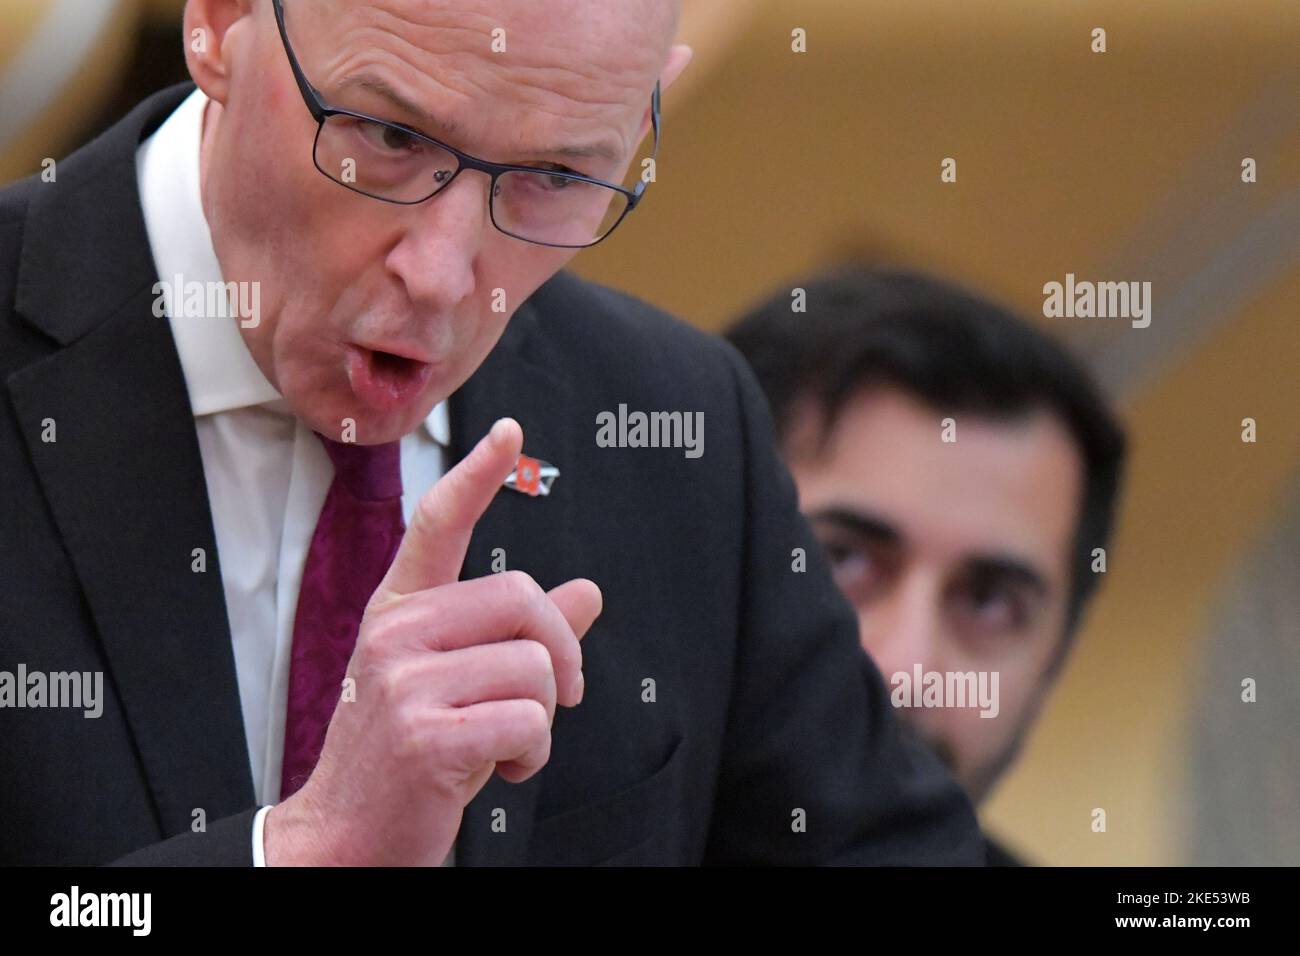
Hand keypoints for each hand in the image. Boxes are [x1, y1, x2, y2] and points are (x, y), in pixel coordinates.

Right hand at [264, 418, 602, 865]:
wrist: (345, 839)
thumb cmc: (409, 757)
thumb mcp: (459, 684)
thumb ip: (517, 636)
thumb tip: (587, 592)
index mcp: (399, 614)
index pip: (436, 525)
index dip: (477, 476)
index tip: (509, 432)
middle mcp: (395, 635)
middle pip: (523, 599)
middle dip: (561, 654)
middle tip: (561, 697)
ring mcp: (404, 684)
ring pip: (535, 667)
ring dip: (544, 718)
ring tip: (505, 745)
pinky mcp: (424, 737)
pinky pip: (530, 722)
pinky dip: (533, 755)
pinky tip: (500, 771)